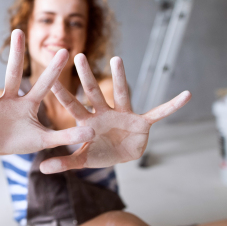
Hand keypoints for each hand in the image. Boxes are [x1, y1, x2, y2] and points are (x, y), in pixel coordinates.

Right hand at [0, 29, 94, 154]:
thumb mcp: (45, 141)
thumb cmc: (23, 141)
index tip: (65, 50)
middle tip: (18, 31)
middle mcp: (10, 100)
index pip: (44, 85)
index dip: (54, 69)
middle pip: (15, 74)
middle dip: (17, 55)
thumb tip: (91, 132)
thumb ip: (65, 136)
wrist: (1, 150)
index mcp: (29, 104)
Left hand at [40, 54, 191, 172]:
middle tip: (77, 55)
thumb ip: (64, 162)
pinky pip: (158, 113)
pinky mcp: (141, 121)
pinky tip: (185, 96)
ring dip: (119, 77)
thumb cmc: (99, 153)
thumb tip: (41, 169)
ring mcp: (122, 115)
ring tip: (116, 59)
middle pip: (93, 92)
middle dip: (86, 76)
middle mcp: (103, 113)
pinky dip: (172, 106)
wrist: (121, 156)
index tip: (50, 79)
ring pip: (120, 93)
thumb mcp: (82, 160)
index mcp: (88, 121)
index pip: (72, 106)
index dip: (62, 94)